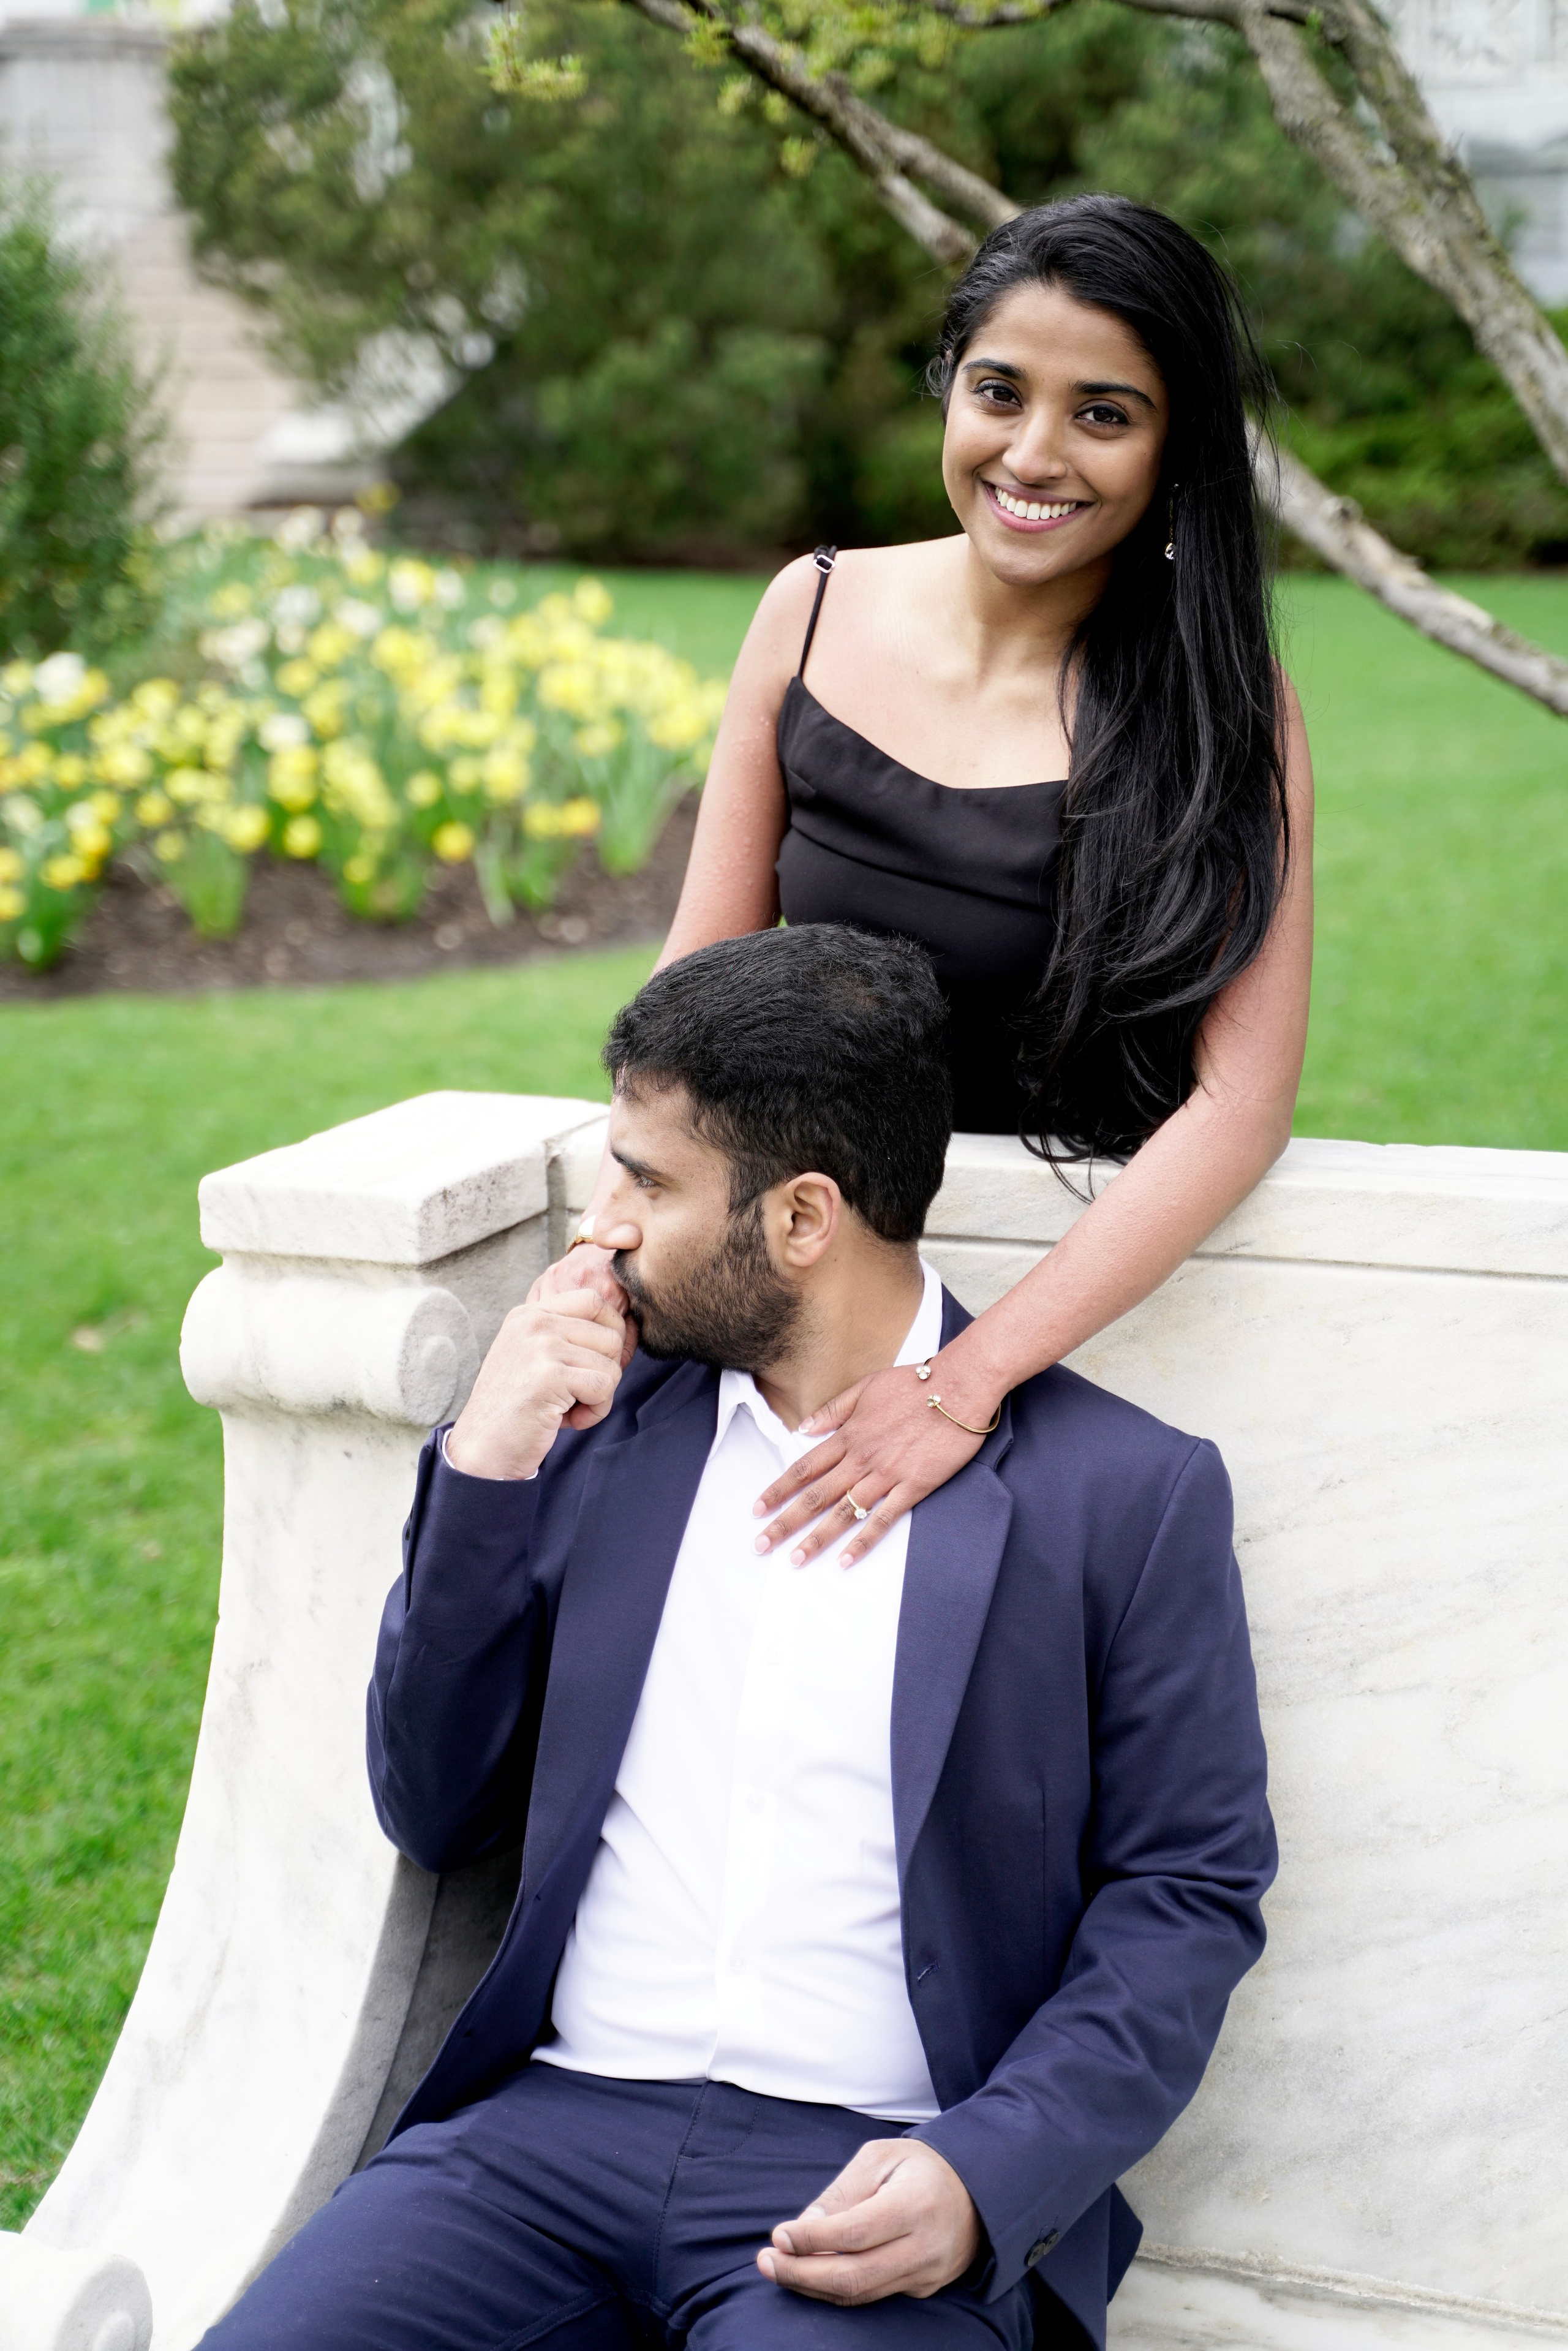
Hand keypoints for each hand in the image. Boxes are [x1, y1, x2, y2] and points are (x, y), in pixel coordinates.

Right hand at [527, 1214, 643, 1409]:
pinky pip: (604, 1388)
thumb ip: (567, 1335)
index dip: (610, 1334)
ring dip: (600, 1397)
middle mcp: (534, 1322)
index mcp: (530, 1313)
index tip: (595, 1365)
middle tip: (578, 1395)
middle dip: (605, 1372)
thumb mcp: (534, 1357)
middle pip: (610, 1336)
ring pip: (611, 1365)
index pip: (594, 1300)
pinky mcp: (550, 1376)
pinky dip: (595, 1412)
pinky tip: (567, 1421)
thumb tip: (625, 1327)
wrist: (483, 1449)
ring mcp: (541, 1346)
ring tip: (568, 1409)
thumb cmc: (517, 1408)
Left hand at [753, 1348, 998, 1565]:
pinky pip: (884, 1519)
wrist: (959, 1387)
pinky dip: (863, 1541)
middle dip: (785, 1522)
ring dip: (817, 1538)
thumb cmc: (916, 1383)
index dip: (779, 1490)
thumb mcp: (867, 1387)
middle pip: (816, 1495)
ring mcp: (886, 1474)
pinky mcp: (914, 1486)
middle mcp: (861, 1458)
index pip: (804, 1468)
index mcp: (848, 1435)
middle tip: (762, 1544)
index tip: (758, 1509)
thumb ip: (834, 1409)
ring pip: (843, 1512)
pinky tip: (846, 1559)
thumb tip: (804, 1427)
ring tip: (795, 1559)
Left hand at [757, 2139, 980, 2304]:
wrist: (975, 2189)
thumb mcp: (879, 2158)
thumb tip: (801, 2230)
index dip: (811, 2240)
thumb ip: (841, 2193)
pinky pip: (873, 2296)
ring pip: (860, 2294)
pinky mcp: (924, 2289)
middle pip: (854, 2276)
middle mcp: (925, 2246)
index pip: (854, 2234)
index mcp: (915, 2204)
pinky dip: (836, 2289)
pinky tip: (810, 2274)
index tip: (778, 2235)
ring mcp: (927, 2274)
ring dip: (812, 2286)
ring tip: (778, 2268)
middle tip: (766, 2261)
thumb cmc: (919, 2166)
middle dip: (801, 2273)